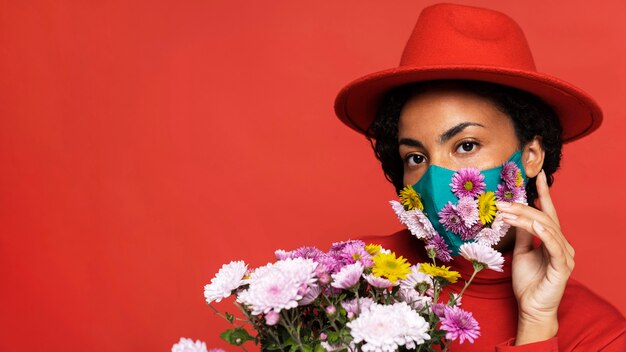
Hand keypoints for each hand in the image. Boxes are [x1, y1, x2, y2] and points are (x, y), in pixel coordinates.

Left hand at [496, 170, 574, 344]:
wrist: (531, 307)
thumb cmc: (528, 282)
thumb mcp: (521, 252)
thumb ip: (523, 234)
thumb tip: (515, 214)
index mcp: (552, 239)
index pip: (548, 212)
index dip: (544, 193)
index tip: (538, 175)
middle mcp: (562, 244)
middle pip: (544, 217)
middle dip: (522, 207)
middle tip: (501, 202)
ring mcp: (564, 255)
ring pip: (547, 228)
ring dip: (526, 218)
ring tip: (506, 212)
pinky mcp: (562, 266)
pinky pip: (554, 246)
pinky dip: (544, 233)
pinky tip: (535, 225)